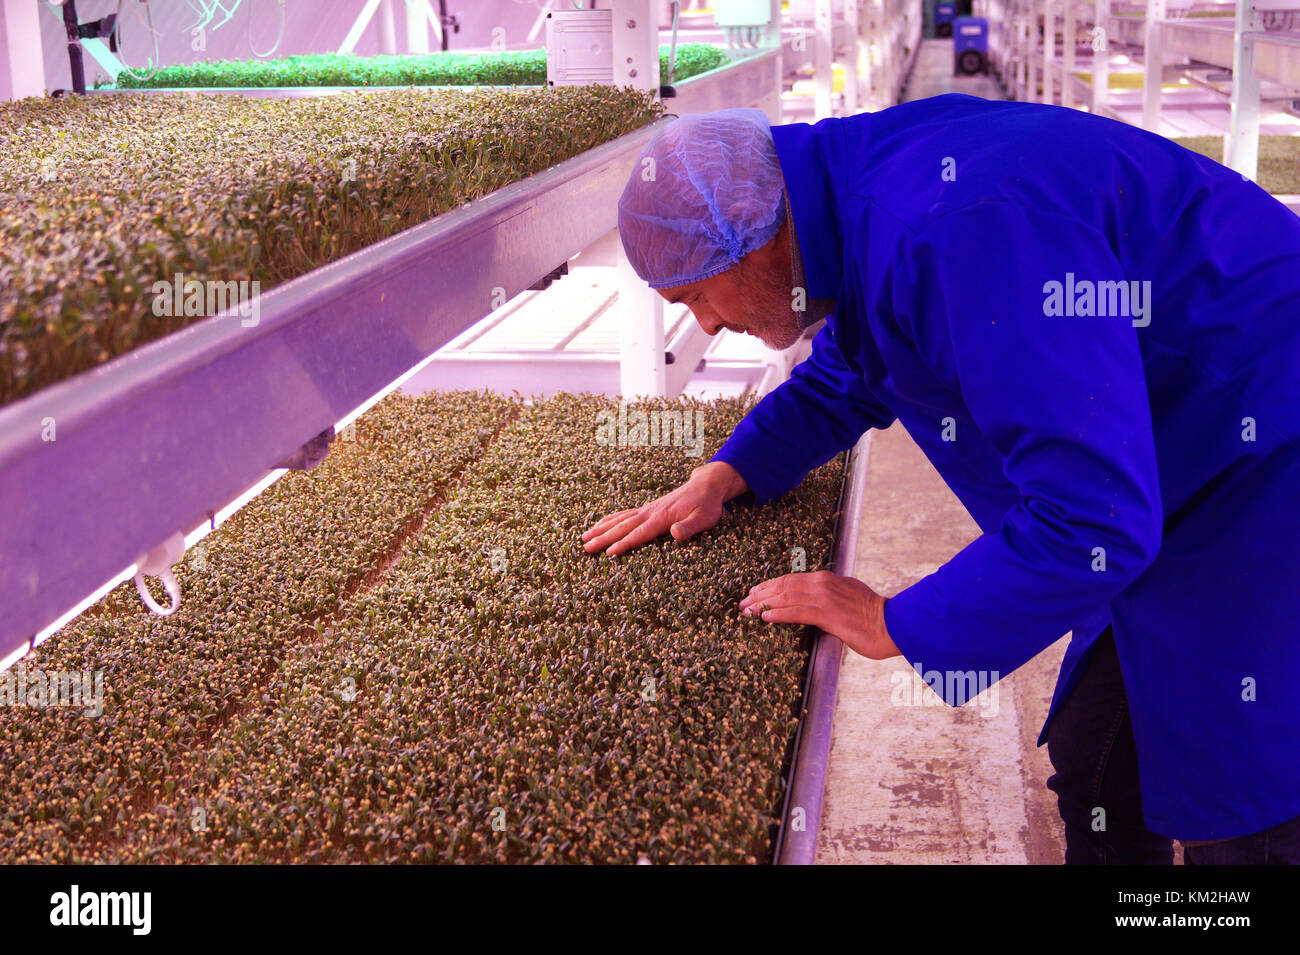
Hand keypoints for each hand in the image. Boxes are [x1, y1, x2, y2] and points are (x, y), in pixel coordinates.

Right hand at [581, 461, 746, 556]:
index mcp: (662, 518)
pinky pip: (624, 514)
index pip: (640, 533)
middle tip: (585, 547)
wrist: (705, 486)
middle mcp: (650, 512)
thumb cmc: (706, 506)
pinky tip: (600, 524)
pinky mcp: (648, 509)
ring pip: (620, 519)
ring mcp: (647, 509)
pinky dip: (610, 519)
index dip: (624, 544)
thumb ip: (690, 527)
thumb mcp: (705, 518)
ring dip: (601, 528)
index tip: (609, 553)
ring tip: (584, 537)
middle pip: (623, 526)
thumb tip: (674, 533)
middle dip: (603, 538)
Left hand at [739, 570, 899, 659]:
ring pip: (785, 598)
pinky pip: (796, 612)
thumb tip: (816, 605)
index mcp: (827, 579)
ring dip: (763, 605)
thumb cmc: (873, 616)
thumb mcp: (849, 597)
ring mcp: (824, 597)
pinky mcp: (827, 613)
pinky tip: (765, 618)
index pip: (790, 579)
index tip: (754, 594)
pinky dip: (778, 614)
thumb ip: (831, 597)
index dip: (769, 586)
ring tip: (747, 612)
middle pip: (783, 586)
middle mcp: (823, 584)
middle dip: (760, 595)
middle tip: (743, 604)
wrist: (893, 623)